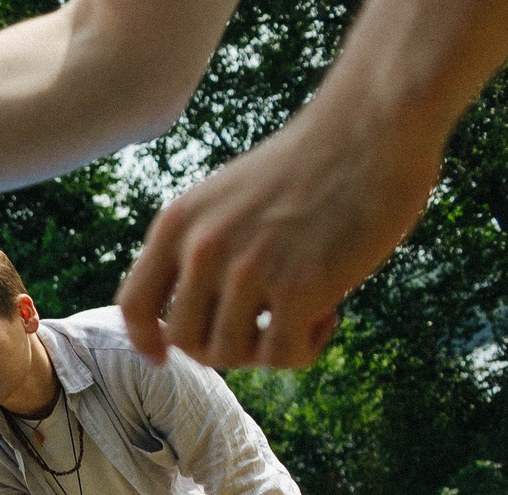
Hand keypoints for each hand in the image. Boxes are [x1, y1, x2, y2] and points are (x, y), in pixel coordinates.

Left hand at [115, 99, 439, 368]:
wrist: (373, 124)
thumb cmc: (309, 165)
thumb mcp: (226, 198)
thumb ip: (201, 249)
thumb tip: (194, 326)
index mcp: (177, 224)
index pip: (134, 304)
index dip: (145, 340)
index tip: (163, 357)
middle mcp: (202, 249)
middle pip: (186, 341)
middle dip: (225, 345)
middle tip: (269, 323)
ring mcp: (247, 270)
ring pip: (231, 355)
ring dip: (267, 348)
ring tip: (304, 311)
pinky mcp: (298, 288)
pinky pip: (281, 357)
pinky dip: (305, 348)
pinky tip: (330, 313)